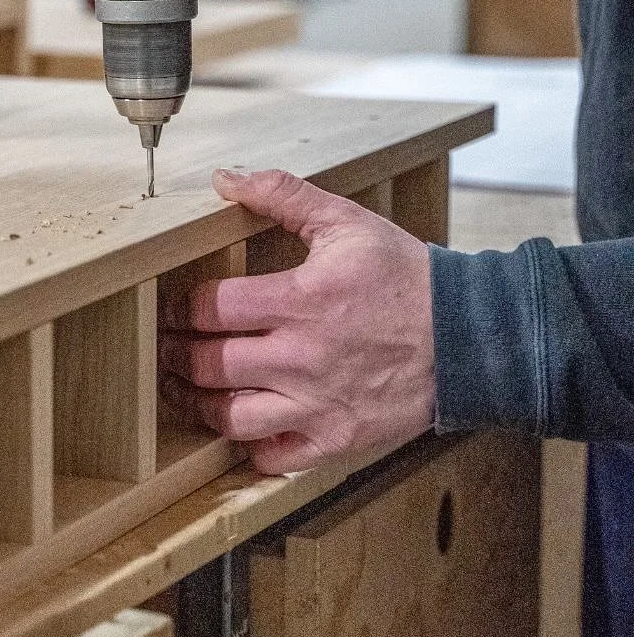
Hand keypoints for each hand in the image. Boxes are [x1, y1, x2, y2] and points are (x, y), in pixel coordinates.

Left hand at [159, 168, 435, 474]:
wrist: (471, 337)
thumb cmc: (408, 279)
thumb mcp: (347, 223)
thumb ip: (283, 194)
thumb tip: (225, 178)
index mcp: (301, 299)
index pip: (213, 307)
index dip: (183, 306)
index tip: (175, 305)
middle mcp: (303, 357)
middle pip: (210, 364)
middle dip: (176, 354)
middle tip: (165, 346)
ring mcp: (318, 404)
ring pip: (231, 417)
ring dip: (199, 403)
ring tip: (187, 386)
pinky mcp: (336, 440)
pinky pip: (273, 458)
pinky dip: (249, 447)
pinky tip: (242, 425)